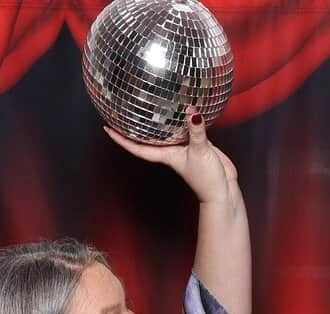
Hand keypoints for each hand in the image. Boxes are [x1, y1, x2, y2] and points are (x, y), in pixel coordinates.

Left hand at [104, 106, 237, 204]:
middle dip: (137, 128)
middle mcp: (171, 151)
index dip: (121, 139)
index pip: (138, 146)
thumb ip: (195, 132)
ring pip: (167, 132)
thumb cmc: (206, 179)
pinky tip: (183, 111)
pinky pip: (186, 130)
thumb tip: (191, 111)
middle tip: (123, 112)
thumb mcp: (200, 152)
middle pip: (149, 138)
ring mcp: (184, 149)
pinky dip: (182, 121)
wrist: (222, 191)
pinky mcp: (197, 146)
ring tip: (149, 105)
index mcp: (166, 155)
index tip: (107, 128)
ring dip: (159, 122)